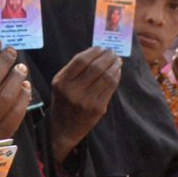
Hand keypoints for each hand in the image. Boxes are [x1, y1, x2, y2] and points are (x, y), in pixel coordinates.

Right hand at [48, 47, 121, 161]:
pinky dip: (116, 76)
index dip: (93, 51)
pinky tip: (116, 72)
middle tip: (112, 52)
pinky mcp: (98, 108)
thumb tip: (97, 53)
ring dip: (114, 65)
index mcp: (61, 82)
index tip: (100, 47)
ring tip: (116, 60)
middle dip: (107, 56)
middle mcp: (73, 91)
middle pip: (96, 67)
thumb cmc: (63, 102)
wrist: (64, 129)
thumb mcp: (60, 84)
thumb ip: (74, 69)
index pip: (80, 60)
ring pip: (106, 77)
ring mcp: (87, 101)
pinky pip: (111, 88)